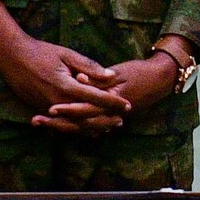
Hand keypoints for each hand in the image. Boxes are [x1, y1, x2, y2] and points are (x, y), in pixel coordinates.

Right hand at [0, 1, 129, 129]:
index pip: (96, 98)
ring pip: (74, 124)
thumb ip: (89, 66)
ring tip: (108, 128)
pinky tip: (86, 129)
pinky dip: (76, 128)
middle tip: (121, 120)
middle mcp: (57, 101)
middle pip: (87, 117)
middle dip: (106, 119)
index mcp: (67, 86)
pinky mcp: (40, 109)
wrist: (12, 57)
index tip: (128, 105)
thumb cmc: (41, 52)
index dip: (113, 102)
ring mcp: (47, 108)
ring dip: (92, 127)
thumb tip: (111, 75)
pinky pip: (61, 124)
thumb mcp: (67, 54)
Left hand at [33, 53, 179, 133]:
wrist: (162, 78)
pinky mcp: (109, 116)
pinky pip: (89, 126)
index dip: (67, 109)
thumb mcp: (120, 72)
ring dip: (61, 126)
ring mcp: (109, 117)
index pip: (85, 108)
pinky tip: (58, 126)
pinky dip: (74, 126)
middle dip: (57, 122)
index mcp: (111, 101)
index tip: (49, 108)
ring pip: (82, 127)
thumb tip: (78, 78)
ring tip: (41, 123)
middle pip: (79, 123)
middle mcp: (109, 113)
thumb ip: (99, 78)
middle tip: (37, 120)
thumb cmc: (141, 72)